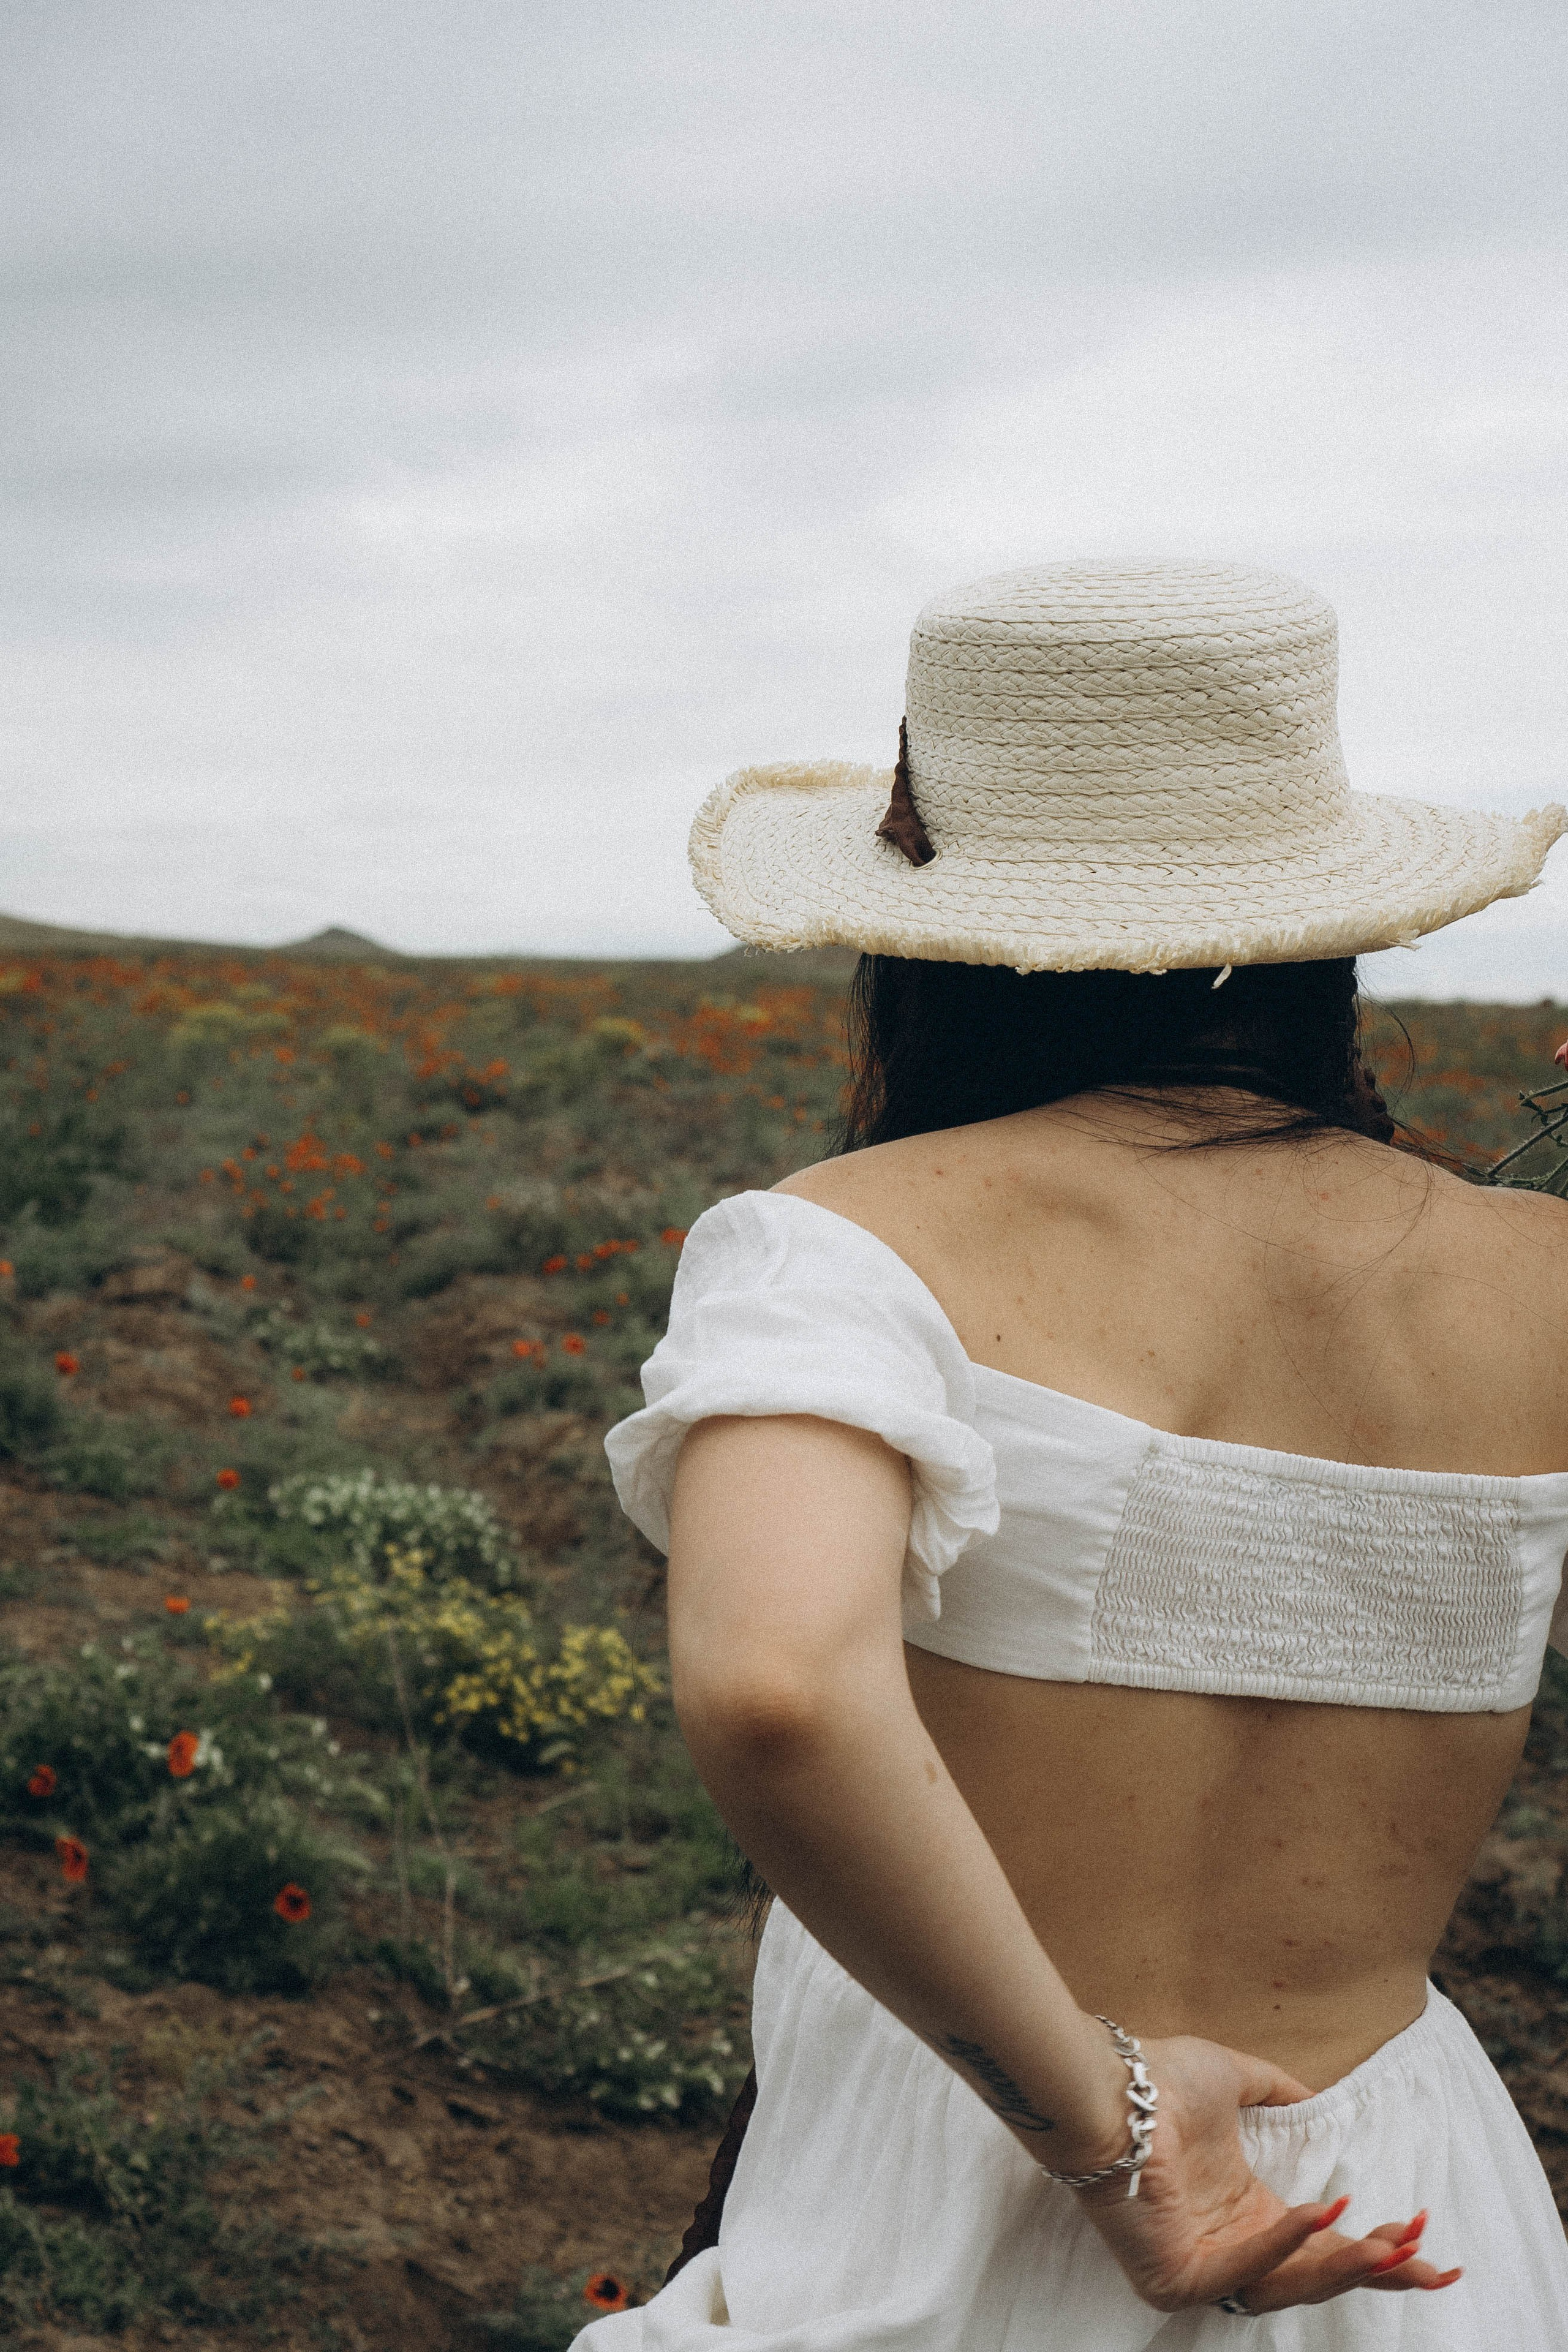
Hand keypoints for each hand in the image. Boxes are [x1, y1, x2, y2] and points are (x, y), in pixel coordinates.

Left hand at [1073, 2033, 1461, 2313]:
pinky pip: (1244, 2269)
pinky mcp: (1181, 2278)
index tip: (1423, 2240)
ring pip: (1291, 2284)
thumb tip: (1315, 2095)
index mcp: (1248, 2211)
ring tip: (1387, 2241)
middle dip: (1377, 2271)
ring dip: (1343, 2262)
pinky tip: (1319, 2213)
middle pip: (1318, 2277)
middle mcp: (1233, 2246)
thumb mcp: (1233, 2080)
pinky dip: (1285, 2243)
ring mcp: (1206, 2268)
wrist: (1110, 2089)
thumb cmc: (1158, 2080)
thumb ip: (1276, 2091)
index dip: (1374, 2247)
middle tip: (1431, 2265)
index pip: (1323, 2245)